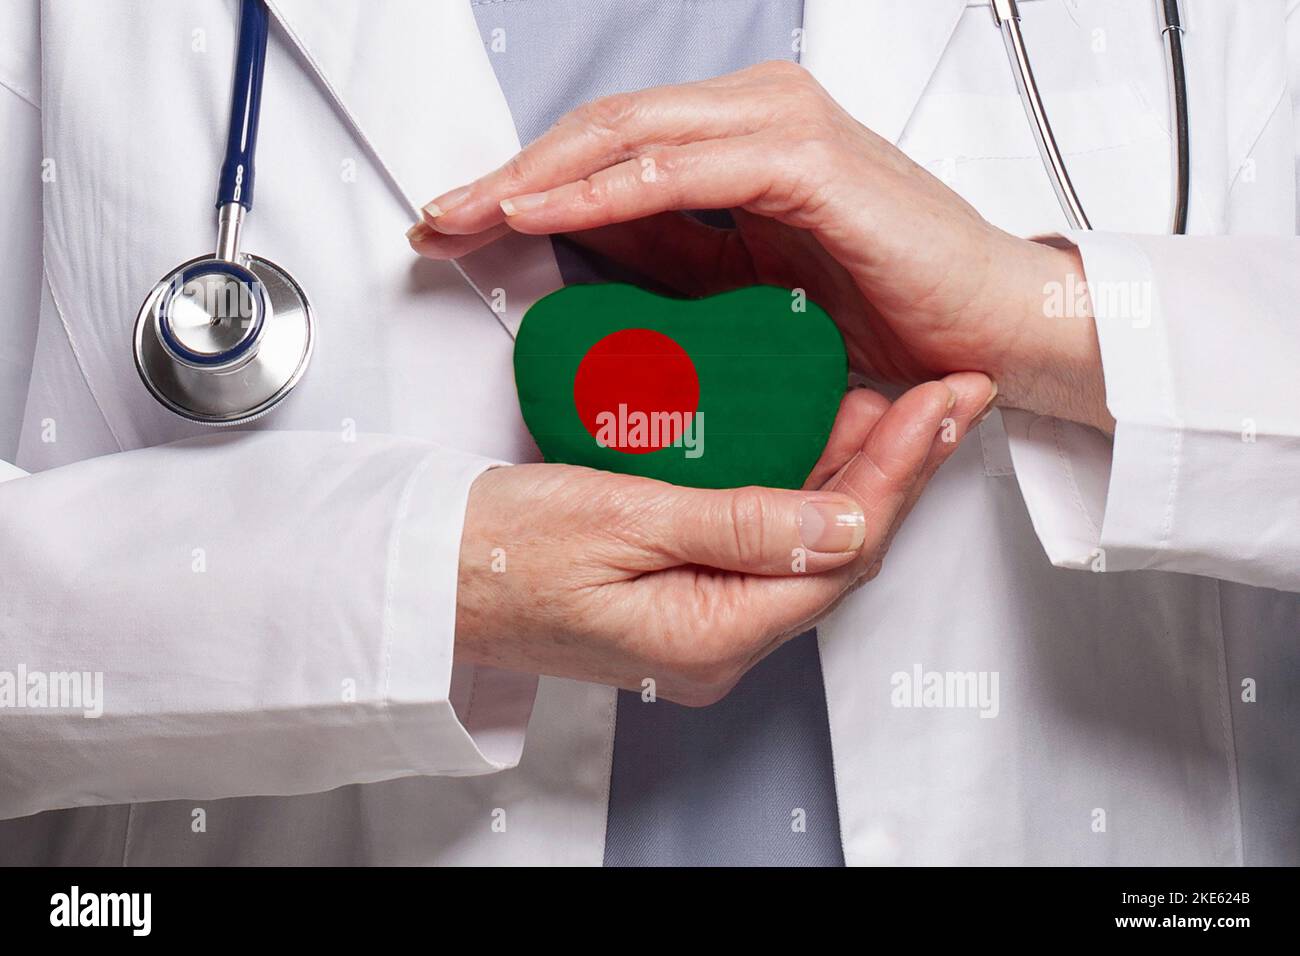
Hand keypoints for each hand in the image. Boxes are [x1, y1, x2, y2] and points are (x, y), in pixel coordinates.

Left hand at [410, 61, 1112, 431]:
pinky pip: (681, 171)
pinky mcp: (805, 162)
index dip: (527, 182)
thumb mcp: (751, 287)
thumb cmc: (892, 309)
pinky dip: (606, 191)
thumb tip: (594, 247)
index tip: (462, 224)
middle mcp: (757, 117)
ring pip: (628, 136)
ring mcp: (780, 129)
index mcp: (743, 140)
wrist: (993, 330)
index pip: (610, 147)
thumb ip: (677, 254)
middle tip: (440, 221)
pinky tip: (545, 215)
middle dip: (510, 176)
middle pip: (602, 131)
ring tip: (469, 218)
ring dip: (538, 178)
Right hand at [455, 373, 992, 704]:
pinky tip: (819, 440)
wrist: (428, 576)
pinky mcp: (686, 601)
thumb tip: (846, 521)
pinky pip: (767, 546)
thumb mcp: (618, 521)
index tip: (938, 405)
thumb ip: (740, 525)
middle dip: (899, 471)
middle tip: (944, 397)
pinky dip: (801, 489)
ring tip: (901, 405)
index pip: (841, 551)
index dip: (899, 472)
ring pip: (809, 548)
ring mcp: (703, 627)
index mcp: (710, 635)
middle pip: (840, 555)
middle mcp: (719, 646)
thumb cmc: (497, 551)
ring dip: (856, 475)